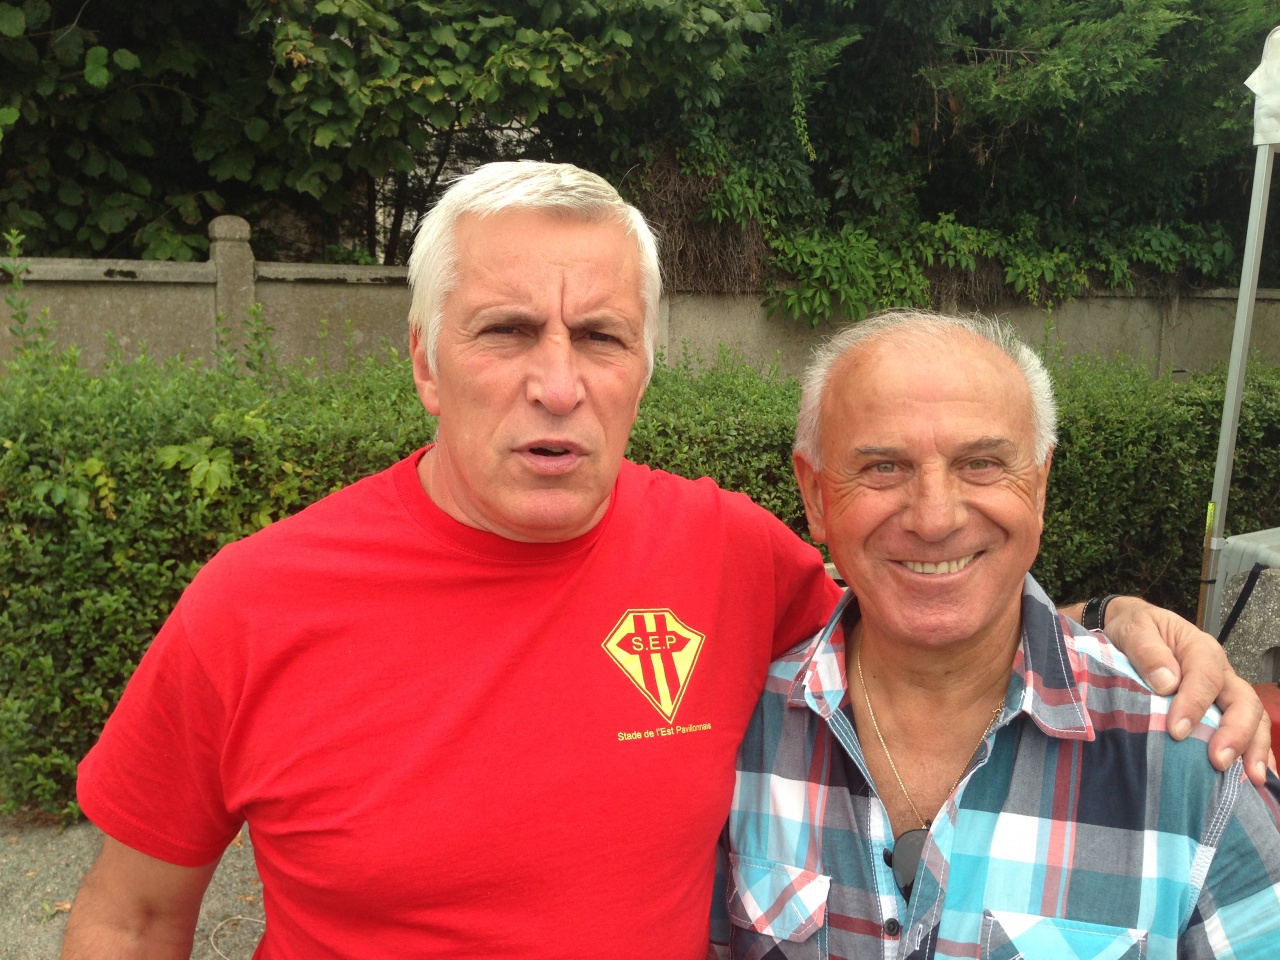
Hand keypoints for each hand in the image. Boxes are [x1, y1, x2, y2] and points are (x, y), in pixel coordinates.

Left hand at [1100, 596, 1271, 785]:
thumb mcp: (1133, 630)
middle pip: (1243, 700)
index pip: (1206, 677)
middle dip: (1235, 733)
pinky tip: (1254, 778)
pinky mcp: (1220, 709)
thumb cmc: (1133, 630)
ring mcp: (1224, 692)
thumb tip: (1166, 682)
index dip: (1195, 704)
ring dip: (1253, 748)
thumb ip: (1147, 651)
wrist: (1130, 628)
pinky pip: (1247, 729)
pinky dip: (1254, 752)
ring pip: (1252, 717)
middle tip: (1217, 760)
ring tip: (1252, 778)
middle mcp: (1220, 671)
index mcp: (1199, 649)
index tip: (1177, 731)